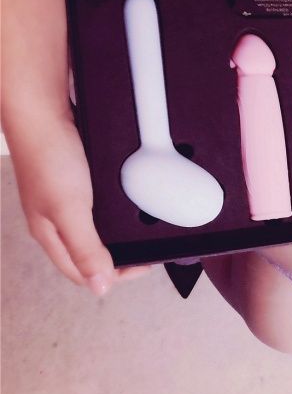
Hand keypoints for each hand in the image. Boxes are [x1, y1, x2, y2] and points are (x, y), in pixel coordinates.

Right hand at [6, 106, 149, 295]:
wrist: (41, 106)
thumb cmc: (49, 156)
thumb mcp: (70, 208)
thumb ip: (85, 247)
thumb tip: (100, 287)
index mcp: (50, 234)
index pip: (83, 272)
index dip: (115, 275)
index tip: (145, 264)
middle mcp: (56, 220)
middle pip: (89, 253)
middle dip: (118, 258)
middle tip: (147, 249)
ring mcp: (65, 198)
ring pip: (95, 229)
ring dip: (117, 234)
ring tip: (142, 230)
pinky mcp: (75, 178)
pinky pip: (98, 204)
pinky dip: (115, 210)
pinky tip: (129, 201)